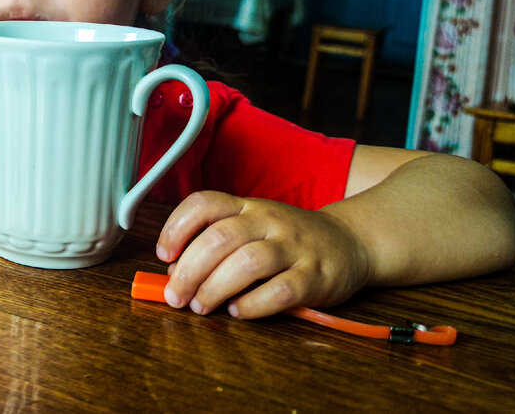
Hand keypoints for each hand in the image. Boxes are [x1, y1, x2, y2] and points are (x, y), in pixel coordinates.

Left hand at [155, 192, 370, 318]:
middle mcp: (268, 220)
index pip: (203, 203)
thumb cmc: (288, 239)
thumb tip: (176, 272)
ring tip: (201, 306)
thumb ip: (216, 245)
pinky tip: (238, 311)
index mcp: (246, 206)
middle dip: (189, 270)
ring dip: (215, 288)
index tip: (164, 254)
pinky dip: (253, 304)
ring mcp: (294, 247)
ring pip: (248, 262)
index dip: (176, 227)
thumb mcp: (251, 228)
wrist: (350, 242)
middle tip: (175, 296)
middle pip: (220, 238)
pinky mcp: (316, 276)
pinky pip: (281, 291)